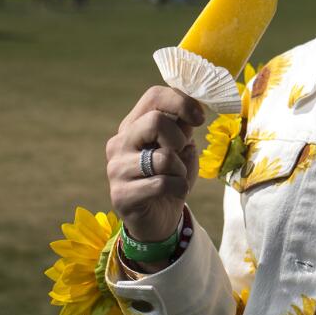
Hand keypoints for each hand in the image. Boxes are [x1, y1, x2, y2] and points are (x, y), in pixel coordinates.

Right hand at [106, 86, 204, 244]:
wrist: (159, 218)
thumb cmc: (172, 175)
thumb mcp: (182, 147)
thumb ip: (183, 126)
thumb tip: (193, 109)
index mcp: (134, 125)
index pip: (154, 96)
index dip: (182, 102)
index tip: (199, 119)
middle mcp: (119, 142)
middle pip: (155, 121)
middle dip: (179, 139)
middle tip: (179, 154)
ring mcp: (116, 168)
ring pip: (162, 156)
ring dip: (180, 169)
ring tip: (175, 176)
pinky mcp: (121, 195)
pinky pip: (163, 183)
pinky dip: (179, 187)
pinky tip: (174, 192)